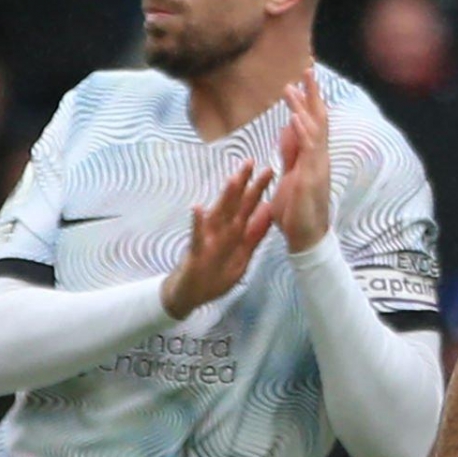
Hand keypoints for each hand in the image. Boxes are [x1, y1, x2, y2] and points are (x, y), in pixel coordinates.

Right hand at [160, 162, 273, 318]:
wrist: (188, 295)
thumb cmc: (215, 273)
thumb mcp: (242, 254)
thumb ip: (255, 234)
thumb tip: (268, 212)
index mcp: (233, 232)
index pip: (247, 207)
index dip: (258, 188)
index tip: (269, 169)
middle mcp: (220, 231)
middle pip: (233, 205)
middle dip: (243, 184)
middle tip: (251, 161)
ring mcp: (207, 240)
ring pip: (217, 216)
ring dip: (225, 198)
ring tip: (233, 179)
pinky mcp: (195, 254)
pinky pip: (197, 238)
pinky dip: (197, 224)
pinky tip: (197, 208)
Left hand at [273, 67, 331, 253]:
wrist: (305, 237)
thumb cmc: (296, 211)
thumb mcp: (289, 176)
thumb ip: (290, 154)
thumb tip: (289, 132)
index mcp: (311, 157)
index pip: (312, 121)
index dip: (307, 99)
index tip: (301, 78)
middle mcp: (318, 157)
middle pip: (319, 117)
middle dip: (312, 93)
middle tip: (307, 67)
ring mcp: (318, 165)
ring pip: (314, 128)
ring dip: (304, 105)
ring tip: (294, 84)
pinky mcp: (312, 176)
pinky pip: (308, 148)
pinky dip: (302, 130)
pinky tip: (295, 115)